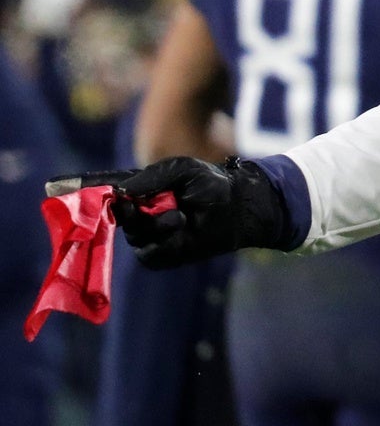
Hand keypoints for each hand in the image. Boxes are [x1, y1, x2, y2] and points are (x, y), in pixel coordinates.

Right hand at [110, 156, 294, 268]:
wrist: (238, 207)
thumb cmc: (211, 183)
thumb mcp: (182, 170)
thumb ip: (152, 177)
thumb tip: (121, 191)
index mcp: (140, 192)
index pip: (108, 197)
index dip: (98, 197)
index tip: (95, 194)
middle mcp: (140, 215)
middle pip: (117, 219)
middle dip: (129, 213)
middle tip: (139, 205)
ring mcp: (150, 236)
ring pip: (135, 236)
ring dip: (155, 226)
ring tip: (181, 216)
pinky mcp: (161, 255)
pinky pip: (149, 254)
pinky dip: (162, 243)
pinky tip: (181, 230)